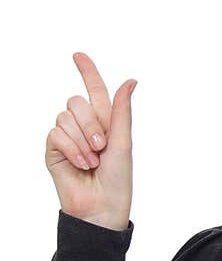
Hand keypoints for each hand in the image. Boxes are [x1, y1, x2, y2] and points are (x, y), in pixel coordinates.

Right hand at [45, 53, 136, 231]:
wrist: (102, 205)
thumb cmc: (118, 178)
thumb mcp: (124, 141)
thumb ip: (122, 110)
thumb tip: (130, 80)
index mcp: (105, 122)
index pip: (94, 91)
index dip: (87, 72)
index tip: (78, 55)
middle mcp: (84, 126)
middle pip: (77, 102)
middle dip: (91, 123)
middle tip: (102, 146)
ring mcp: (67, 137)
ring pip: (65, 117)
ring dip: (82, 140)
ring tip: (93, 160)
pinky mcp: (53, 149)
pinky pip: (56, 133)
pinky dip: (71, 148)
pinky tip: (81, 163)